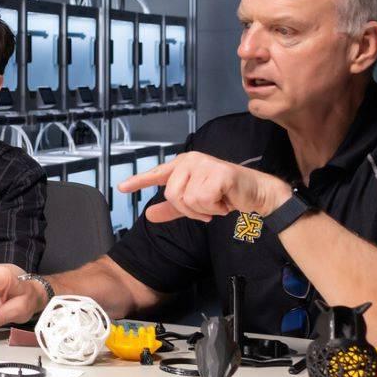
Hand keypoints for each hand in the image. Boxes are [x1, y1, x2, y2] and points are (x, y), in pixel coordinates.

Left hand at [119, 152, 291, 226]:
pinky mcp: (219, 172)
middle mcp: (191, 161)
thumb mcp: (194, 204)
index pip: (157, 173)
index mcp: (183, 165)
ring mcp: (205, 164)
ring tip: (217, 202)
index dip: (138, 181)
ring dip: (204, 210)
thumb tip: (149, 215)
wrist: (255, 194)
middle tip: (207, 208)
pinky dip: (214, 208)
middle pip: (172, 195)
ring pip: (187, 199)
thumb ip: (171, 208)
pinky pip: (203, 200)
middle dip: (189, 209)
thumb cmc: (225, 195)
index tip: (121, 188)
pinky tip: (225, 201)